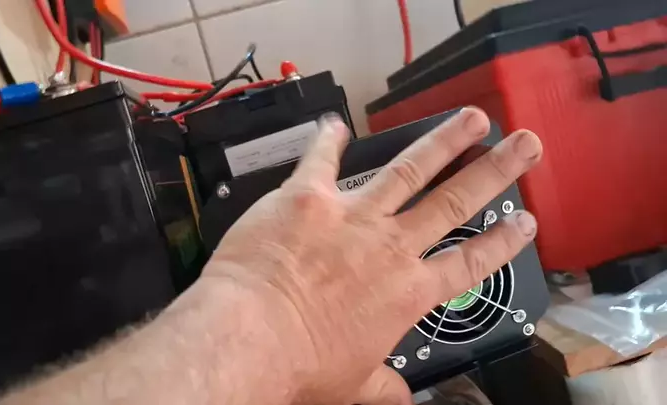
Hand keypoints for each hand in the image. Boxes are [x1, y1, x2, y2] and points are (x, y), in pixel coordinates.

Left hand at [198, 108, 541, 404]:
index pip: (469, 262)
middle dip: (495, 170)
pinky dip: (328, 141)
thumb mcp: (354, 385)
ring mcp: (349, 216)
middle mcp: (387, 246)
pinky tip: (336, 124)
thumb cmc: (300, 365)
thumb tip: (397, 398)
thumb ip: (383, 386)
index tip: (525, 221)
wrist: (250, 337)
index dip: (502, 242)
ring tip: (470, 118)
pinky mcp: (306, 198)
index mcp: (406, 291)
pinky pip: (321, 161)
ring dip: (442, 141)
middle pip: (454, 201)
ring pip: (408, 169)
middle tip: (524, 145)